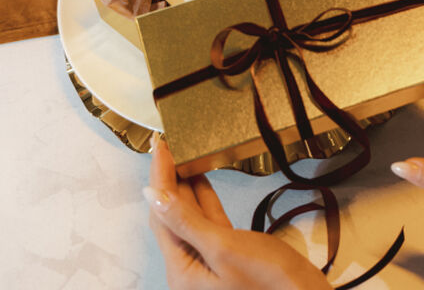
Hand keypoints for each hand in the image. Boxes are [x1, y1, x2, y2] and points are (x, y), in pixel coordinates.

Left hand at [145, 138, 329, 289]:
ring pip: (189, 216)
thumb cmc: (269, 280)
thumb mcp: (223, 247)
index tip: (160, 148)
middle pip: (172, 216)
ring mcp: (208, 261)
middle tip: (167, 146)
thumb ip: (186, 221)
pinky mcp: (227, 255)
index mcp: (181, 270)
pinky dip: (204, 199)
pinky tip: (201, 180)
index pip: (161, 216)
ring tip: (180, 156)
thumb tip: (154, 196)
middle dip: (168, 181)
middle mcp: (189, 267)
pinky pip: (208, 222)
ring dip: (185, 187)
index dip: (160, 179)